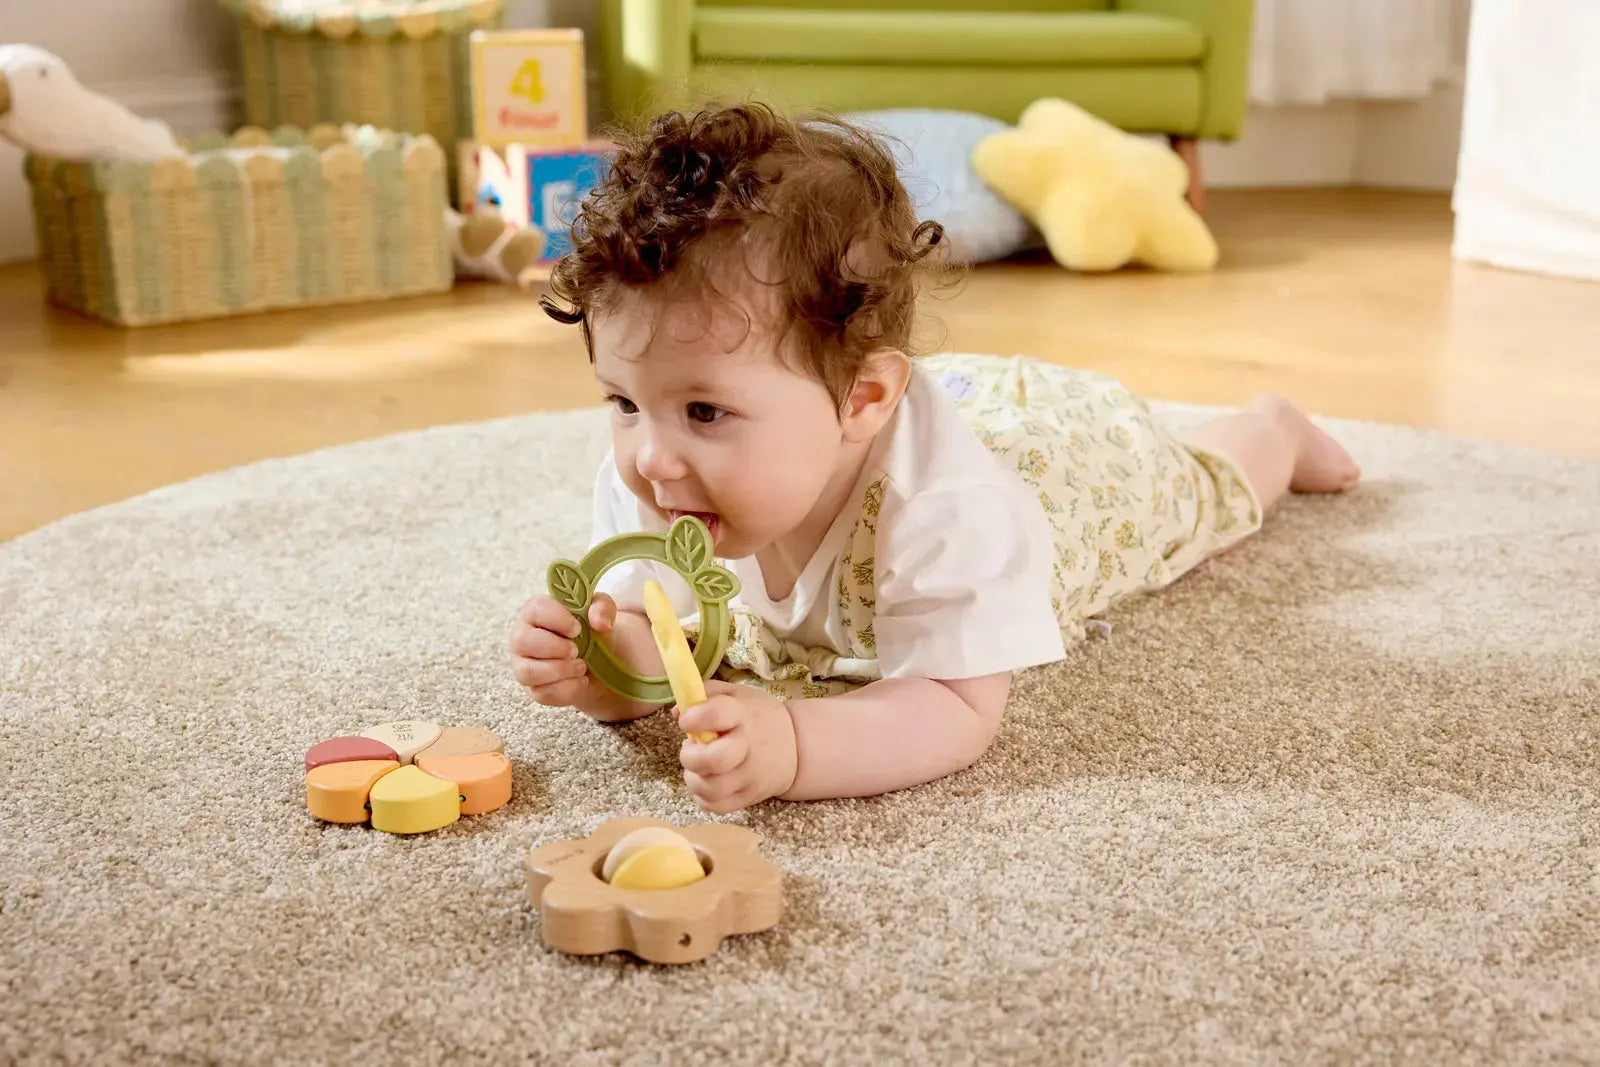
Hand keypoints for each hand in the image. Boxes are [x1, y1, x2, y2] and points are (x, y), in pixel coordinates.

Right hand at [509, 592, 621, 715]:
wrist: (599, 661)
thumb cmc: (591, 630)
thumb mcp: (602, 611)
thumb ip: (603, 608)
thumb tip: (601, 622)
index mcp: (536, 612)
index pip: (535, 609)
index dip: (557, 619)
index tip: (577, 629)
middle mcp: (522, 637)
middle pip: (522, 641)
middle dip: (555, 647)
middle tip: (576, 650)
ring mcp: (523, 665)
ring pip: (527, 672)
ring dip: (560, 670)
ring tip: (581, 666)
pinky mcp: (533, 689)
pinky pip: (543, 693)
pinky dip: (568, 688)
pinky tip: (581, 680)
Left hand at [676, 681, 798, 813]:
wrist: (795, 746)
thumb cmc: (757, 716)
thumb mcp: (736, 694)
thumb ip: (704, 695)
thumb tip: (676, 713)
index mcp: (743, 714)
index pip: (715, 714)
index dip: (692, 718)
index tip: (687, 720)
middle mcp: (749, 747)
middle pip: (714, 760)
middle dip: (690, 756)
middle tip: (691, 749)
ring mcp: (751, 776)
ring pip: (710, 789)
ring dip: (693, 778)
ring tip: (699, 767)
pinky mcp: (750, 797)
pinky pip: (716, 806)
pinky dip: (703, 796)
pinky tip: (708, 780)